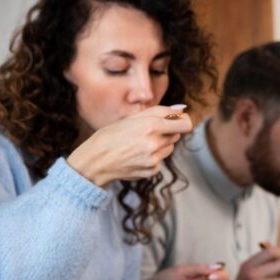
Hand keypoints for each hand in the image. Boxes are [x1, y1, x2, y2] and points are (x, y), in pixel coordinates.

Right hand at [66, 106, 191, 186]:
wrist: (95, 161)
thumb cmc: (110, 136)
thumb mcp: (131, 118)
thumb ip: (159, 112)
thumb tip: (181, 109)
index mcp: (149, 126)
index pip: (184, 124)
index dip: (183, 121)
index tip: (177, 120)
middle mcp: (154, 143)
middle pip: (176, 135)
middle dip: (166, 132)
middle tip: (148, 132)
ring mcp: (153, 159)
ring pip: (169, 148)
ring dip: (160, 144)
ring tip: (140, 144)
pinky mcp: (151, 170)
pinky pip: (160, 160)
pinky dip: (153, 156)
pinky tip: (136, 155)